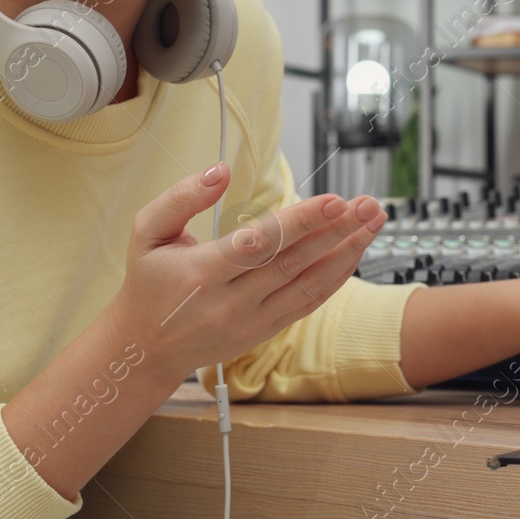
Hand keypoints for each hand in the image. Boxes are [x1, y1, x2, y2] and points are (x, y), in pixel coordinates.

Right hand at [107, 162, 385, 387]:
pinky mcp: (265, 330)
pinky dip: (335, 277)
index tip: (334, 201)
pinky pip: (308, 303)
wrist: (146, 347)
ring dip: (347, 252)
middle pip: (294, 264)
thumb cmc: (148, 282)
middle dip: (338, 232)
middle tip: (369, 205)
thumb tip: (221, 171)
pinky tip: (355, 251)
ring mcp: (252, 321)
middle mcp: (231, 302)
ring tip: (374, 222)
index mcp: (201, 273)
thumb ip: (180, 198)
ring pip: (309, 285)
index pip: (259, 245)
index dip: (300, 223)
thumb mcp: (145, 232)